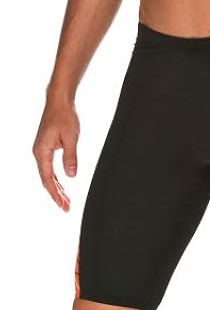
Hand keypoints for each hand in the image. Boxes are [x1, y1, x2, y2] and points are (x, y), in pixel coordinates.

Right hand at [32, 94, 79, 210]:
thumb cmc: (65, 116)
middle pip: (47, 180)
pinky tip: (62, 186)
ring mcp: (42, 151)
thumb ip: (70, 157)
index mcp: (42, 152)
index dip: (55, 194)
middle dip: (56, 195)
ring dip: (57, 188)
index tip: (63, 205)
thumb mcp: (71, 137)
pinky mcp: (47, 148)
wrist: (59, 101)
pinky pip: (50, 168)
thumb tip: (71, 176)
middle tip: (66, 208)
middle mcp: (39, 153)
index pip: (48, 179)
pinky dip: (56, 179)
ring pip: (48, 175)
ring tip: (66, 202)